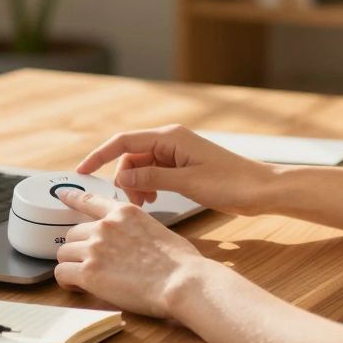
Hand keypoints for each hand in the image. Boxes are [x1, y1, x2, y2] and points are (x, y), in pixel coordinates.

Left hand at [54, 188, 207, 317]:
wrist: (181, 281)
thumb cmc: (180, 263)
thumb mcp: (157, 230)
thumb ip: (136, 230)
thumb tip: (134, 243)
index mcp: (124, 212)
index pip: (89, 201)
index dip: (72, 198)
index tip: (62, 196)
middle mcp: (105, 226)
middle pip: (72, 233)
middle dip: (79, 249)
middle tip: (92, 265)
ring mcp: (95, 247)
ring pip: (63, 253)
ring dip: (72, 265)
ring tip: (86, 279)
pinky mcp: (89, 272)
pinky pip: (61, 273)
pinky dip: (67, 282)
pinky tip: (79, 287)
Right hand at [75, 124, 274, 215]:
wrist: (260, 190)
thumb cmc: (231, 183)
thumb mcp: (187, 182)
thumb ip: (151, 178)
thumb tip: (121, 177)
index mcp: (170, 138)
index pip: (124, 142)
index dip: (99, 155)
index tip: (82, 171)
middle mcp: (170, 141)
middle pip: (130, 156)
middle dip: (123, 178)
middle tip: (131, 203)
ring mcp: (176, 153)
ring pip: (141, 167)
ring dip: (136, 185)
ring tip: (145, 204)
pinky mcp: (182, 166)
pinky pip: (154, 173)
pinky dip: (148, 186)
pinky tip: (153, 200)